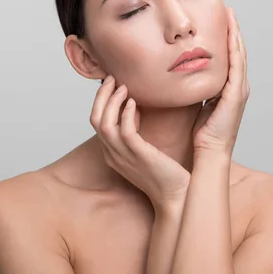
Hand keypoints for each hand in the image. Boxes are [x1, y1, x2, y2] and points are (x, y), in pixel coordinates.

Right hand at [90, 75, 190, 207]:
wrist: (178, 195)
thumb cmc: (165, 172)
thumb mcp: (144, 148)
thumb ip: (136, 129)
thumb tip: (135, 105)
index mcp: (112, 152)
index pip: (97, 122)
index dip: (102, 101)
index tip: (113, 84)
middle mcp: (113, 154)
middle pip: (95, 119)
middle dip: (101, 96)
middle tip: (112, 78)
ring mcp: (123, 156)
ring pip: (104, 123)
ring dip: (112, 101)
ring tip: (122, 86)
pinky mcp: (138, 155)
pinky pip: (124, 130)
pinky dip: (126, 113)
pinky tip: (134, 102)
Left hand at [192, 7, 249, 155]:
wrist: (209, 152)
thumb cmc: (201, 133)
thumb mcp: (198, 104)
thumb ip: (197, 89)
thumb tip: (184, 76)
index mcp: (229, 89)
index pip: (229, 58)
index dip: (227, 39)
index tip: (221, 21)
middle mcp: (238, 87)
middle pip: (237, 52)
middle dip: (233, 31)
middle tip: (229, 11)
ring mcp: (239, 90)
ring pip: (239, 55)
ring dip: (235, 34)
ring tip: (231, 16)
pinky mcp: (235, 94)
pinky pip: (235, 66)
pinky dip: (234, 48)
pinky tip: (231, 34)